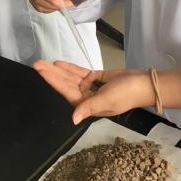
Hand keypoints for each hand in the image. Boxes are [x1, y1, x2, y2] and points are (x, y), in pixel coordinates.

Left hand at [33, 61, 152, 123]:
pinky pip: (80, 73)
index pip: (66, 92)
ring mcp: (91, 87)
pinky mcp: (97, 78)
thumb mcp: (107, 100)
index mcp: (88, 105)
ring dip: (58, 70)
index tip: (40, 71)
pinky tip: (59, 63)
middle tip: (36, 63)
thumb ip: (89, 108)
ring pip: (71, 78)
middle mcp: (87, 97)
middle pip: (65, 84)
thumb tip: (73, 119)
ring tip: (44, 61)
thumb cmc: (126, 94)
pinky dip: (70, 68)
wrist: (144, 84)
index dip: (53, 81)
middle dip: (51, 74)